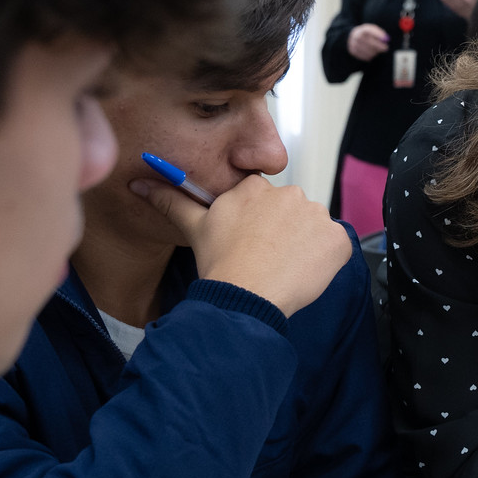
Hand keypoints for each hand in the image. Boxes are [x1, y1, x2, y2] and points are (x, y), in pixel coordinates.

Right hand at [136, 172, 351, 317]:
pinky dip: (325, 260)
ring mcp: (317, 215)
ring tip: (282, 268)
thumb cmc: (220, 263)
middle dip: (283, 234)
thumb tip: (139, 183)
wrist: (246, 295)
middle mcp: (289, 193)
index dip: (259, 226)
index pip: (264, 202)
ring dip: (304, 246)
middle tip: (266, 259)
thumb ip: (171, 200)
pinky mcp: (338, 239)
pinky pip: (335, 247)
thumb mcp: (194, 227)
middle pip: (291, 214)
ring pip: (313, 229)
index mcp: (256, 188)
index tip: (252, 243)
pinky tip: (304, 273)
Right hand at [346, 23, 389, 59]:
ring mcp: (354, 45)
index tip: (386, 39)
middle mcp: (356, 36)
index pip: (369, 31)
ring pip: (368, 51)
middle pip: (369, 42)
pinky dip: (371, 56)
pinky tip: (372, 53)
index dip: (378, 35)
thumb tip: (386, 39)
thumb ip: (380, 33)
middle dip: (379, 46)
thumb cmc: (368, 34)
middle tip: (386, 48)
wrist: (354, 37)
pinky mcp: (354, 52)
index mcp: (361, 30)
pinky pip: (366, 57)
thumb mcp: (373, 30)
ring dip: (376, 52)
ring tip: (377, 49)